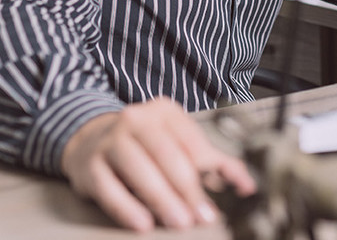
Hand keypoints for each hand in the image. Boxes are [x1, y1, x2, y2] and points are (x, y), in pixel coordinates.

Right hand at [60, 98, 255, 231]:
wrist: (88, 140)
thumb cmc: (143, 146)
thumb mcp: (177, 143)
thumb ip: (213, 163)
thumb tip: (247, 185)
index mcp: (164, 112)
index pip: (192, 143)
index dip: (210, 172)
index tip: (224, 200)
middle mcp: (136, 120)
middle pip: (167, 155)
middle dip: (187, 189)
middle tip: (201, 216)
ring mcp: (110, 141)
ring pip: (139, 170)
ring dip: (162, 199)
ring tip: (179, 222)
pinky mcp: (88, 166)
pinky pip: (109, 189)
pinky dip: (128, 208)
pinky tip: (143, 223)